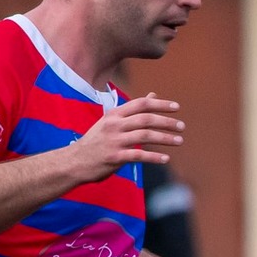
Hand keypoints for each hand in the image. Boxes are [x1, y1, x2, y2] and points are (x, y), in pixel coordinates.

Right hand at [66, 96, 183, 181]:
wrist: (74, 161)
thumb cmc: (97, 141)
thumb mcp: (112, 122)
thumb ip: (133, 111)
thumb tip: (153, 94)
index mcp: (114, 114)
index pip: (141, 104)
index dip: (160, 104)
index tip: (177, 107)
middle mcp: (114, 125)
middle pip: (145, 119)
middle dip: (166, 122)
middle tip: (182, 126)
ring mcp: (114, 141)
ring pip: (144, 136)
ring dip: (165, 138)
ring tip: (179, 141)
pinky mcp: (114, 157)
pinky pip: (138, 155)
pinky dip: (154, 157)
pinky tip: (166, 159)